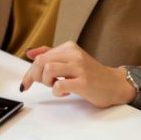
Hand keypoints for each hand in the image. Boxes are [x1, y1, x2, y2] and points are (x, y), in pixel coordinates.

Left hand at [20, 42, 134, 108]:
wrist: (115, 85)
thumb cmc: (91, 75)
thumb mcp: (70, 61)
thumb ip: (50, 55)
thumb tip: (30, 52)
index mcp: (69, 47)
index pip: (40, 56)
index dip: (29, 72)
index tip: (25, 84)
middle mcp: (74, 54)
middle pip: (41, 62)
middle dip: (35, 77)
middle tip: (44, 85)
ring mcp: (80, 68)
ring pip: (48, 70)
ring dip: (47, 82)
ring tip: (56, 86)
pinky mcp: (84, 82)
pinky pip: (59, 85)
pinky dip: (57, 92)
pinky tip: (67, 92)